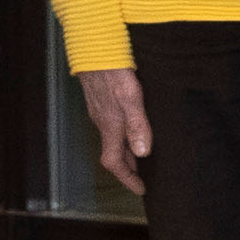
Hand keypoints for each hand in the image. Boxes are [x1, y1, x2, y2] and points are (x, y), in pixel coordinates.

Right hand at [77, 68, 152, 194]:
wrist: (94, 50)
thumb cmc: (114, 72)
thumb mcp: (131, 97)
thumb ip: (137, 124)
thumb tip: (143, 153)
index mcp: (110, 126)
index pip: (115, 162)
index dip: (128, 178)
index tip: (141, 190)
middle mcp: (103, 122)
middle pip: (114, 153)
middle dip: (129, 169)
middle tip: (145, 177)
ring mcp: (101, 112)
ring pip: (114, 139)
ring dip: (128, 152)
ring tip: (144, 157)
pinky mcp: (102, 101)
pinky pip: (113, 126)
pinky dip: (124, 135)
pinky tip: (136, 128)